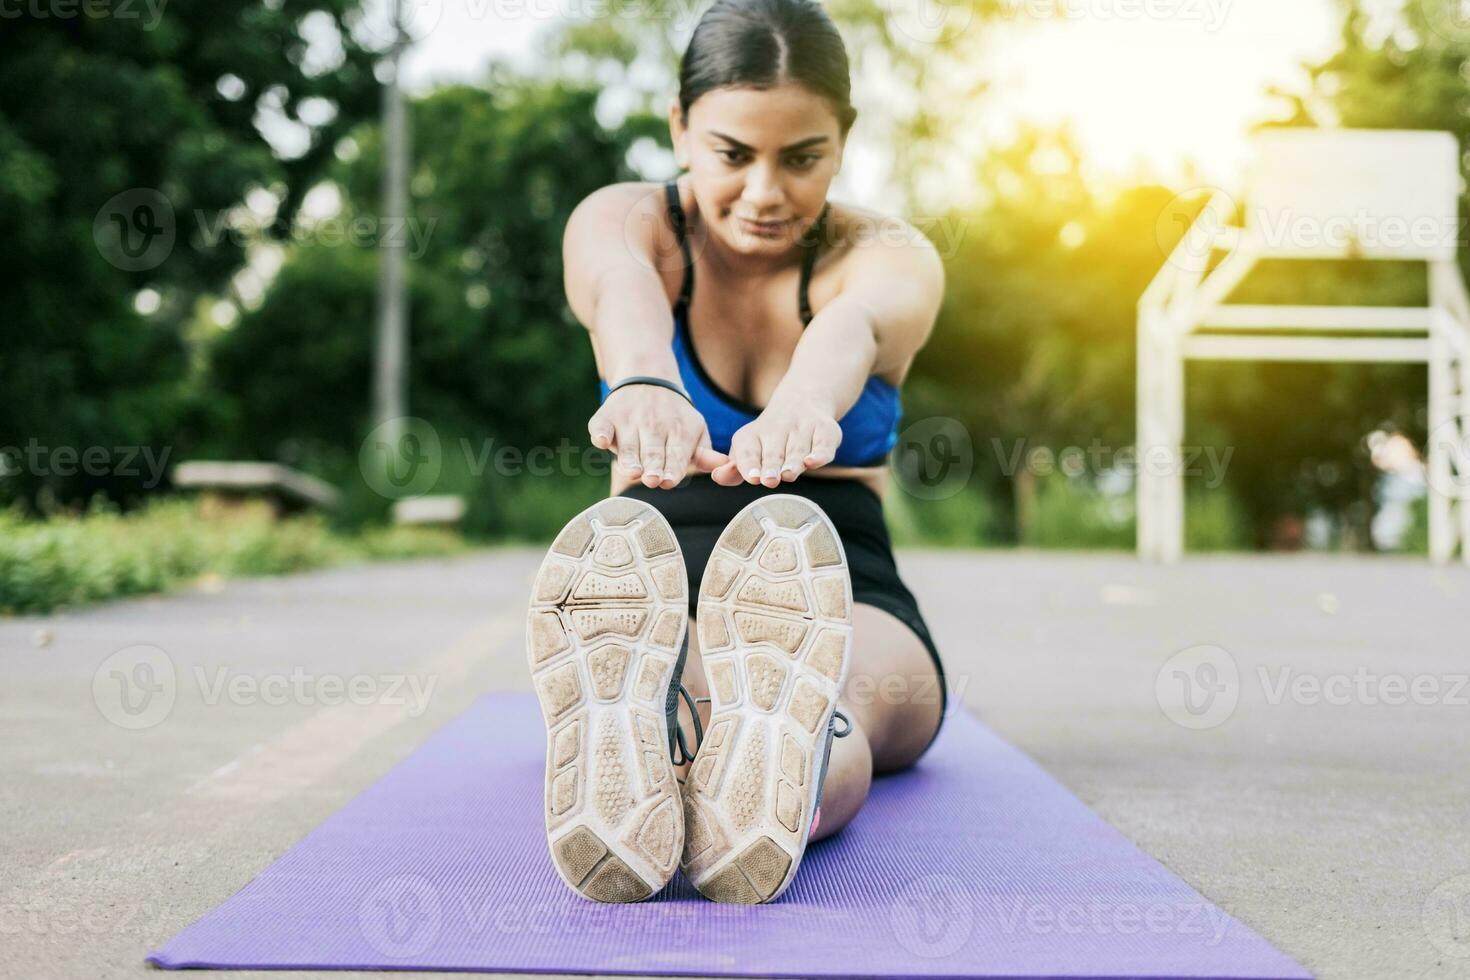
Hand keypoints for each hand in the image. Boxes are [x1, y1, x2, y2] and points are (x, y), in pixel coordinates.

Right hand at [589, 383, 727, 488]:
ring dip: (629, 457)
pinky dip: (600, 433)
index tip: (669, 481)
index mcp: (679, 432)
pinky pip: (601, 425)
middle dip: (653, 466)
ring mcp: (629, 420)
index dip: (672, 468)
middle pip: (652, 452)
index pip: (676, 455)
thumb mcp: (695, 431)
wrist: (649, 380)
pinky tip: (600, 441)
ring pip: (628, 444)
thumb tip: (723, 465)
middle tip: (652, 479)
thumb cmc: (675, 418)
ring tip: (632, 470)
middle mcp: (654, 426)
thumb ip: (703, 453)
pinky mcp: (607, 416)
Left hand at [710, 394, 842, 487]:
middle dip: (771, 466)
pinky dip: (820, 454)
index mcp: (752, 434)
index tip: (752, 477)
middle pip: (774, 451)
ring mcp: (803, 426)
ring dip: (792, 462)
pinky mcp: (826, 429)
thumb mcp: (747, 451)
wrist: (802, 402)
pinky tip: (813, 462)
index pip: (748, 450)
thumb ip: (734, 469)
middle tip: (768, 480)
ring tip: (788, 474)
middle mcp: (778, 427)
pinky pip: (824, 443)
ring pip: (797, 448)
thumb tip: (718, 477)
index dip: (749, 464)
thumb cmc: (769, 441)